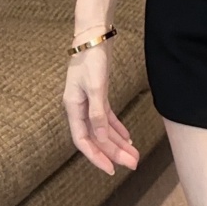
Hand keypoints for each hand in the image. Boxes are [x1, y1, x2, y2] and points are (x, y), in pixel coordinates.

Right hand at [62, 45, 139, 174]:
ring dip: (117, 142)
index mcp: (73, 108)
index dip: (96, 156)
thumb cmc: (91, 59)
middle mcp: (79, 108)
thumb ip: (97, 113)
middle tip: (131, 164)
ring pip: (103, 129)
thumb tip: (99, 138)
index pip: (84, 141)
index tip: (111, 169)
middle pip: (96, 137)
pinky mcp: (98, 95)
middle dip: (113, 152)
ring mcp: (88, 102)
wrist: (94, 36)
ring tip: (133, 155)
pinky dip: (116, 128)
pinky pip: (107, 118)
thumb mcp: (95, 87)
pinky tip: (127, 138)